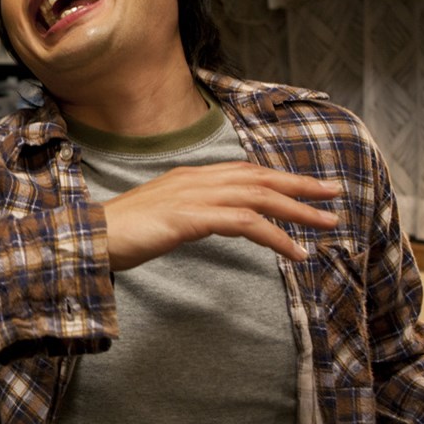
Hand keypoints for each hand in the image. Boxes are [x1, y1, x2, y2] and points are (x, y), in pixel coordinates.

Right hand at [102, 161, 339, 269]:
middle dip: (299, 185)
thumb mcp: (159, 217)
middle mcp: (195, 180)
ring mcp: (194, 197)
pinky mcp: (191, 218)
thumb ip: (186, 214)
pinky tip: (294, 252)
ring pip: (259, 197)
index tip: (305, 186)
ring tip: (326, 223)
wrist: (89, 238)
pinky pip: (246, 224)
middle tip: (334, 194)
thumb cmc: (118, 234)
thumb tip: (208, 223)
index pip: (243, 171)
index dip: (278, 177)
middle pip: (259, 177)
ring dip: (297, 209)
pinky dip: (276, 236)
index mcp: (188, 177)